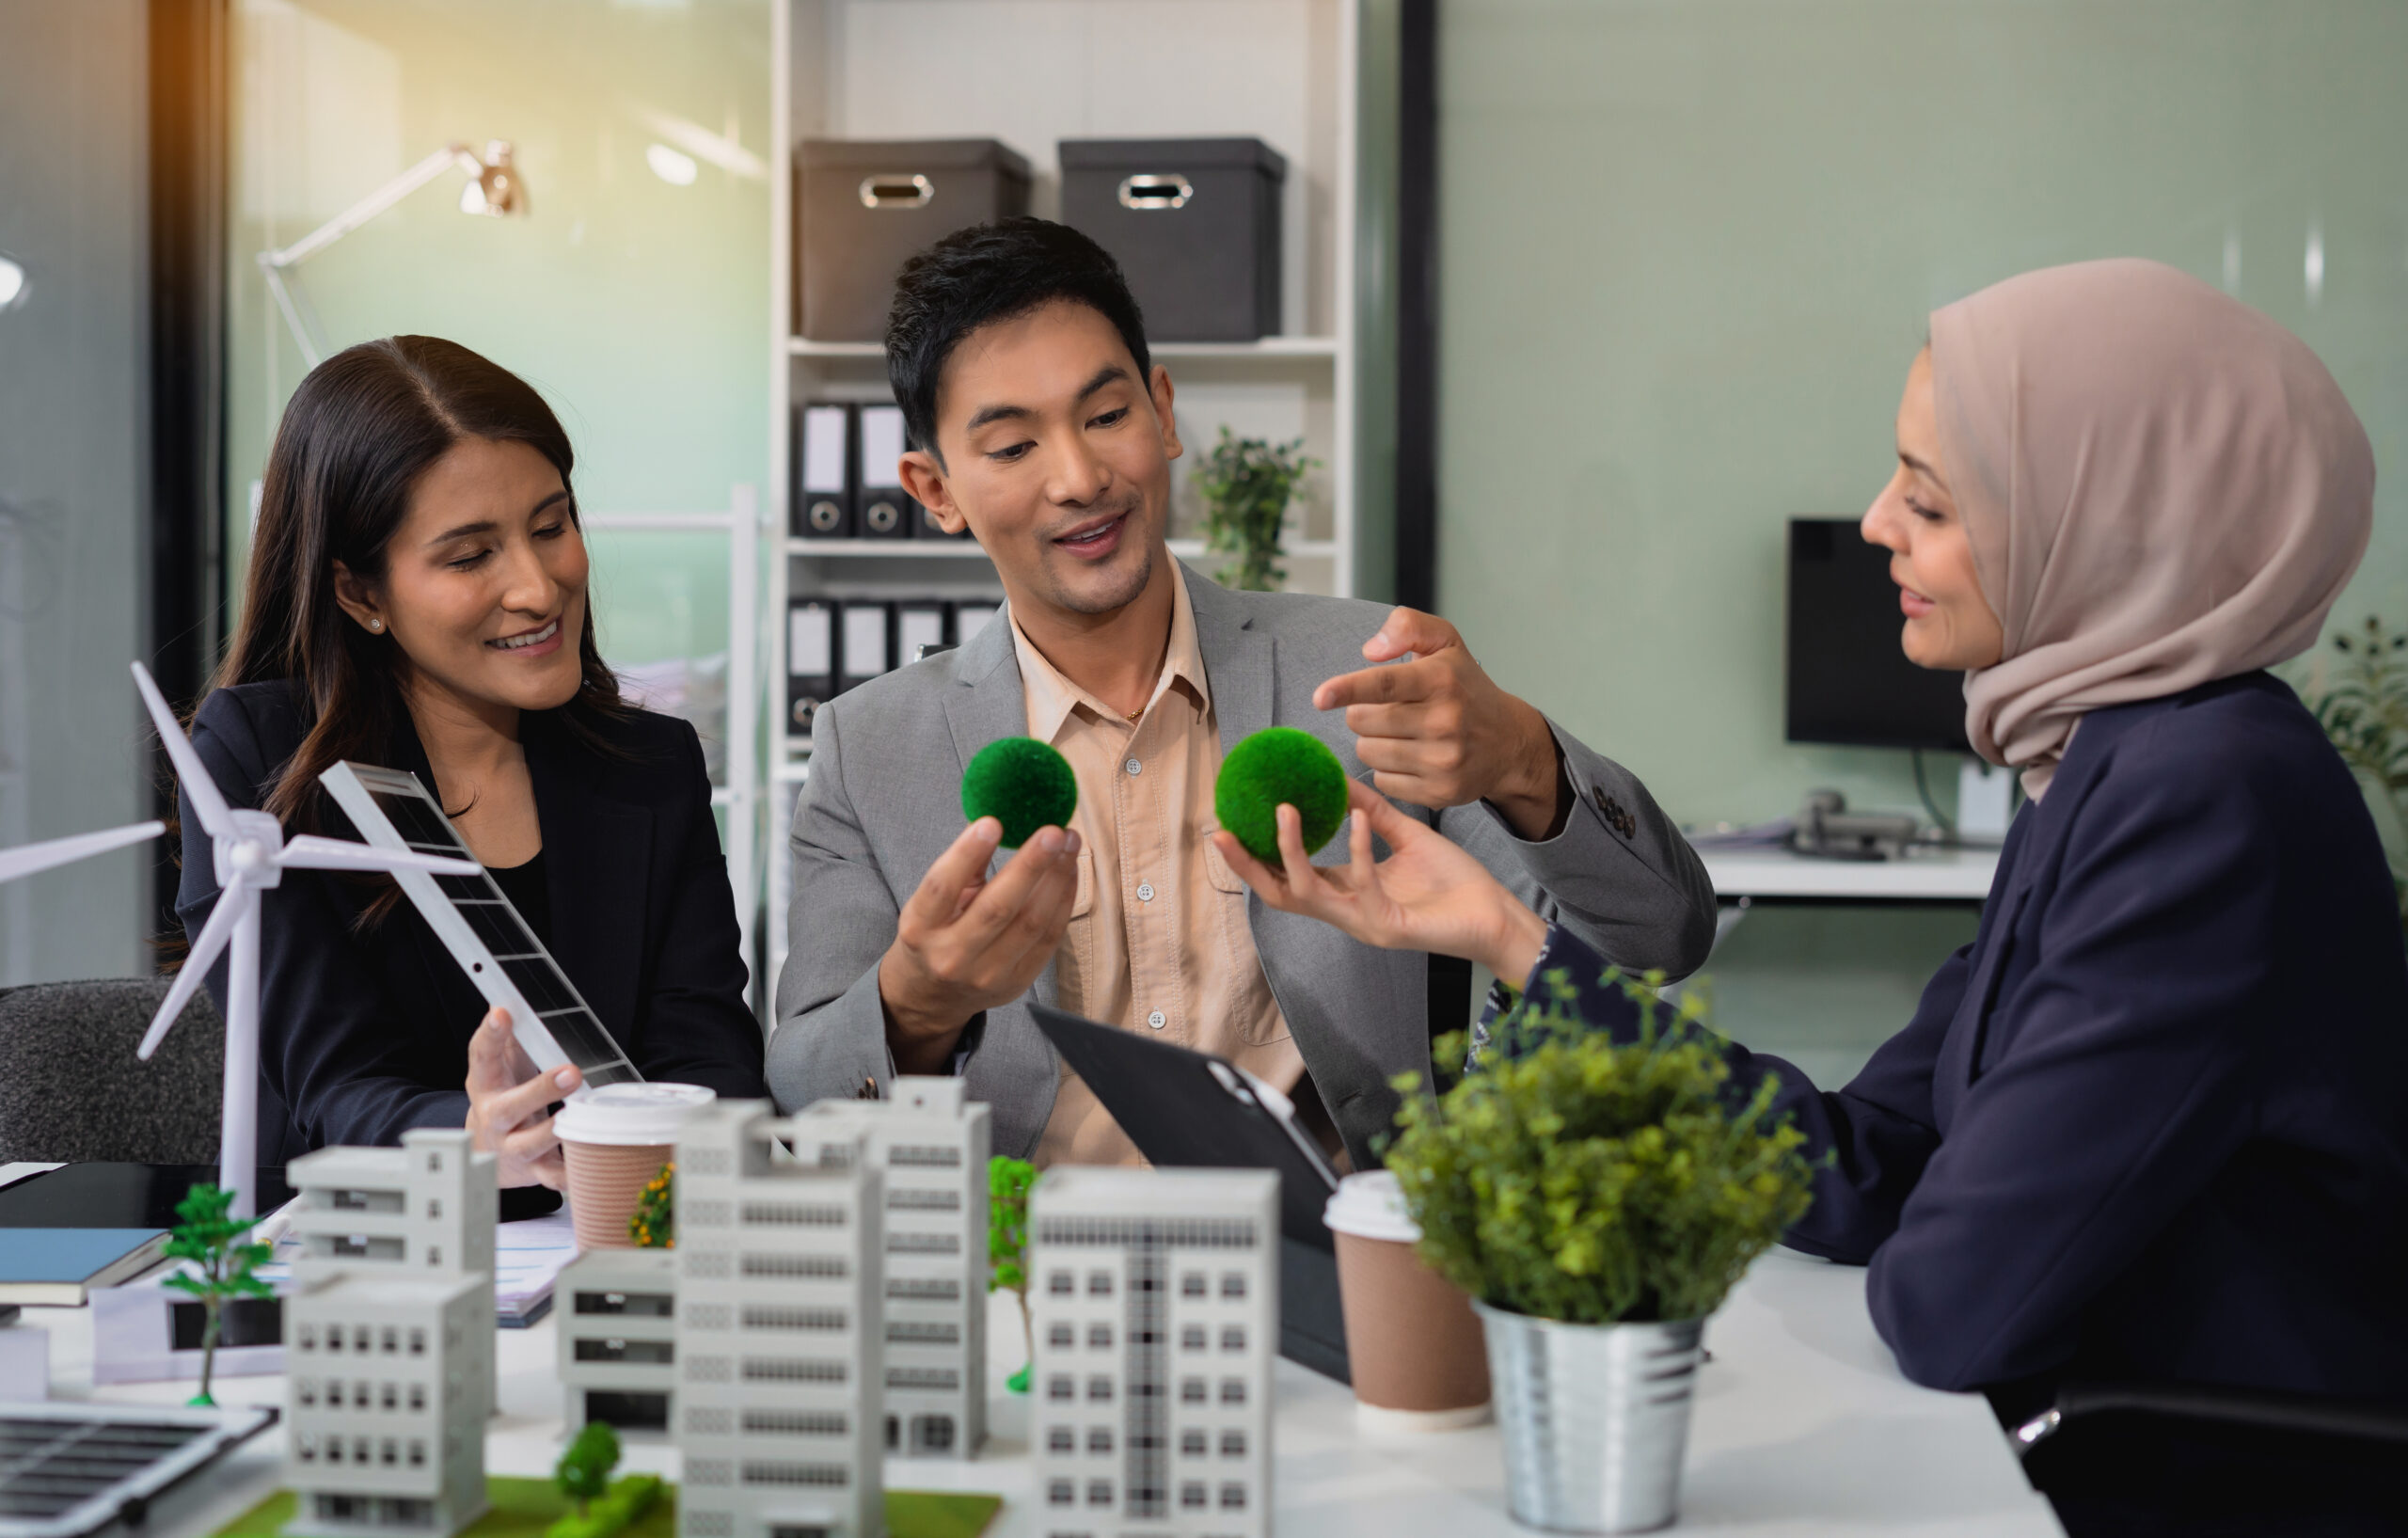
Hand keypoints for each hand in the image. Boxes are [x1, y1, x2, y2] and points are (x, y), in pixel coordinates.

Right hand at [465, 1007, 580, 1189]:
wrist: (488, 1153)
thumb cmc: (504, 1097)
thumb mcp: (501, 1066)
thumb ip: (510, 1036)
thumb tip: (516, 997)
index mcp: (487, 1084)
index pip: (483, 1055)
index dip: (490, 1034)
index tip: (502, 1012)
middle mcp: (496, 1117)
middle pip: (510, 1106)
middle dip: (540, 1090)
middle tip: (571, 1072)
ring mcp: (512, 1146)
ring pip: (531, 1144)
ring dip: (556, 1132)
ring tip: (579, 1116)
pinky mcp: (533, 1170)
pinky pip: (553, 1176)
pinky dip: (570, 1173)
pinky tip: (591, 1162)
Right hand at [879, 816, 1083, 1073]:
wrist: (931, 997)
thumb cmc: (933, 934)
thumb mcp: (929, 904)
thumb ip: (961, 868)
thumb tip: (998, 818)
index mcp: (919, 929)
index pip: (941, 888)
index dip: (967, 854)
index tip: (993, 822)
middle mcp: (951, 957)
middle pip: (997, 908)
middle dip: (1031, 865)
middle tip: (1053, 830)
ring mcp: (987, 976)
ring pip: (1031, 923)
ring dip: (1056, 878)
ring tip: (1070, 842)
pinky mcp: (1017, 984)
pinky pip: (1049, 939)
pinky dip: (1064, 901)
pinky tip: (1070, 871)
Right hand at [1211, 779, 1548, 983]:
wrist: (1496, 915)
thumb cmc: (1454, 882)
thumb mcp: (1406, 836)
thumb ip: (1372, 812)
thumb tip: (1339, 778)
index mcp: (1344, 892)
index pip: (1285, 877)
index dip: (1253, 856)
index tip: (1228, 822)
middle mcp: (1345, 912)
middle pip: (1278, 894)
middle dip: (1246, 865)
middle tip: (1222, 830)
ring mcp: (1363, 923)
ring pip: (1307, 894)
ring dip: (1290, 851)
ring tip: (1284, 810)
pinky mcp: (1389, 928)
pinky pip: (1362, 884)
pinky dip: (1357, 848)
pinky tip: (1359, 817)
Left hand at [1314, 607, 1568, 838]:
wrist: (1509, 743)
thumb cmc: (1466, 687)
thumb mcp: (1446, 642)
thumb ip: (1407, 626)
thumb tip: (1371, 651)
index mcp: (1441, 679)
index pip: (1385, 684)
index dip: (1348, 689)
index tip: (1320, 697)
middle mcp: (1445, 721)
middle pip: (1363, 722)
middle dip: (1361, 714)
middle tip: (1384, 710)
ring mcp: (1443, 760)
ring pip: (1368, 753)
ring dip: (1372, 742)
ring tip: (1399, 733)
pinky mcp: (1440, 792)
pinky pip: (1383, 782)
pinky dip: (1387, 769)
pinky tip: (1409, 757)